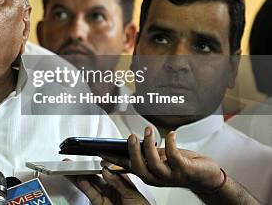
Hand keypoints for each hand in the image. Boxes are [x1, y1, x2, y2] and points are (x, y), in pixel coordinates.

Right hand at [70, 167, 149, 204]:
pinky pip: (91, 193)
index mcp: (121, 182)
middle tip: (73, 162)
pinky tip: (80, 179)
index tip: (91, 158)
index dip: (97, 163)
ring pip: (89, 184)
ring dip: (80, 176)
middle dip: (83, 169)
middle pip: (94, 176)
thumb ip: (118, 182)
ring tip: (73, 169)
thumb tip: (105, 170)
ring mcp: (105, 196)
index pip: (107, 170)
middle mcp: (111, 188)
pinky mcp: (99, 204)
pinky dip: (84, 186)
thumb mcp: (132, 193)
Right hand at [100, 126, 224, 192]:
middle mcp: (157, 177)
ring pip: (154, 163)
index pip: (127, 167)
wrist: (206, 177)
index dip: (114, 160)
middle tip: (131, 136)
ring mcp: (170, 175)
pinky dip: (171, 142)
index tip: (102, 152)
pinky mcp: (184, 170)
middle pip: (139, 167)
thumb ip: (146, 154)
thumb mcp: (160, 160)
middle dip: (133, 151)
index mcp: (148, 174)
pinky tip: (170, 134)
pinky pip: (174, 156)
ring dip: (149, 145)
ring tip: (148, 131)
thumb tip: (130, 143)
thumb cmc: (182, 166)